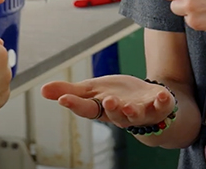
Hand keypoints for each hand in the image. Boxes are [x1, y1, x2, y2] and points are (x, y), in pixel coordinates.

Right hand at [41, 75, 174, 128]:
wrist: (148, 103)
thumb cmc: (117, 97)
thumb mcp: (93, 91)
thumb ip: (70, 91)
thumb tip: (42, 90)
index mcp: (102, 109)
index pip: (87, 109)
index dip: (76, 105)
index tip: (65, 99)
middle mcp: (122, 114)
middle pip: (115, 114)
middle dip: (111, 108)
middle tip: (107, 100)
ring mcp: (142, 112)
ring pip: (136, 116)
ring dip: (133, 111)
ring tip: (128, 106)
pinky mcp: (160, 106)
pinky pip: (163, 106)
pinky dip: (163, 101)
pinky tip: (162, 94)